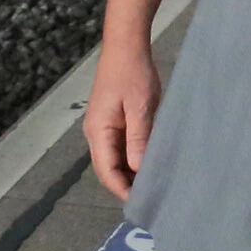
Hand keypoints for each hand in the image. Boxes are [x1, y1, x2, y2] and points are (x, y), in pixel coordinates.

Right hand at [84, 38, 161, 201]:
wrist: (126, 46)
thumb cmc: (133, 74)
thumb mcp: (141, 108)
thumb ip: (138, 139)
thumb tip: (137, 171)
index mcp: (98, 131)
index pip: (106, 172)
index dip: (123, 190)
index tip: (144, 204)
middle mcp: (96, 133)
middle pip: (108, 170)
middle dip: (127, 186)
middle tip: (153, 199)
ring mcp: (102, 128)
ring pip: (114, 161)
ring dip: (131, 174)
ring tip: (155, 185)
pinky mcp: (111, 122)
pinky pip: (120, 149)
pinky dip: (133, 160)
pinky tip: (150, 163)